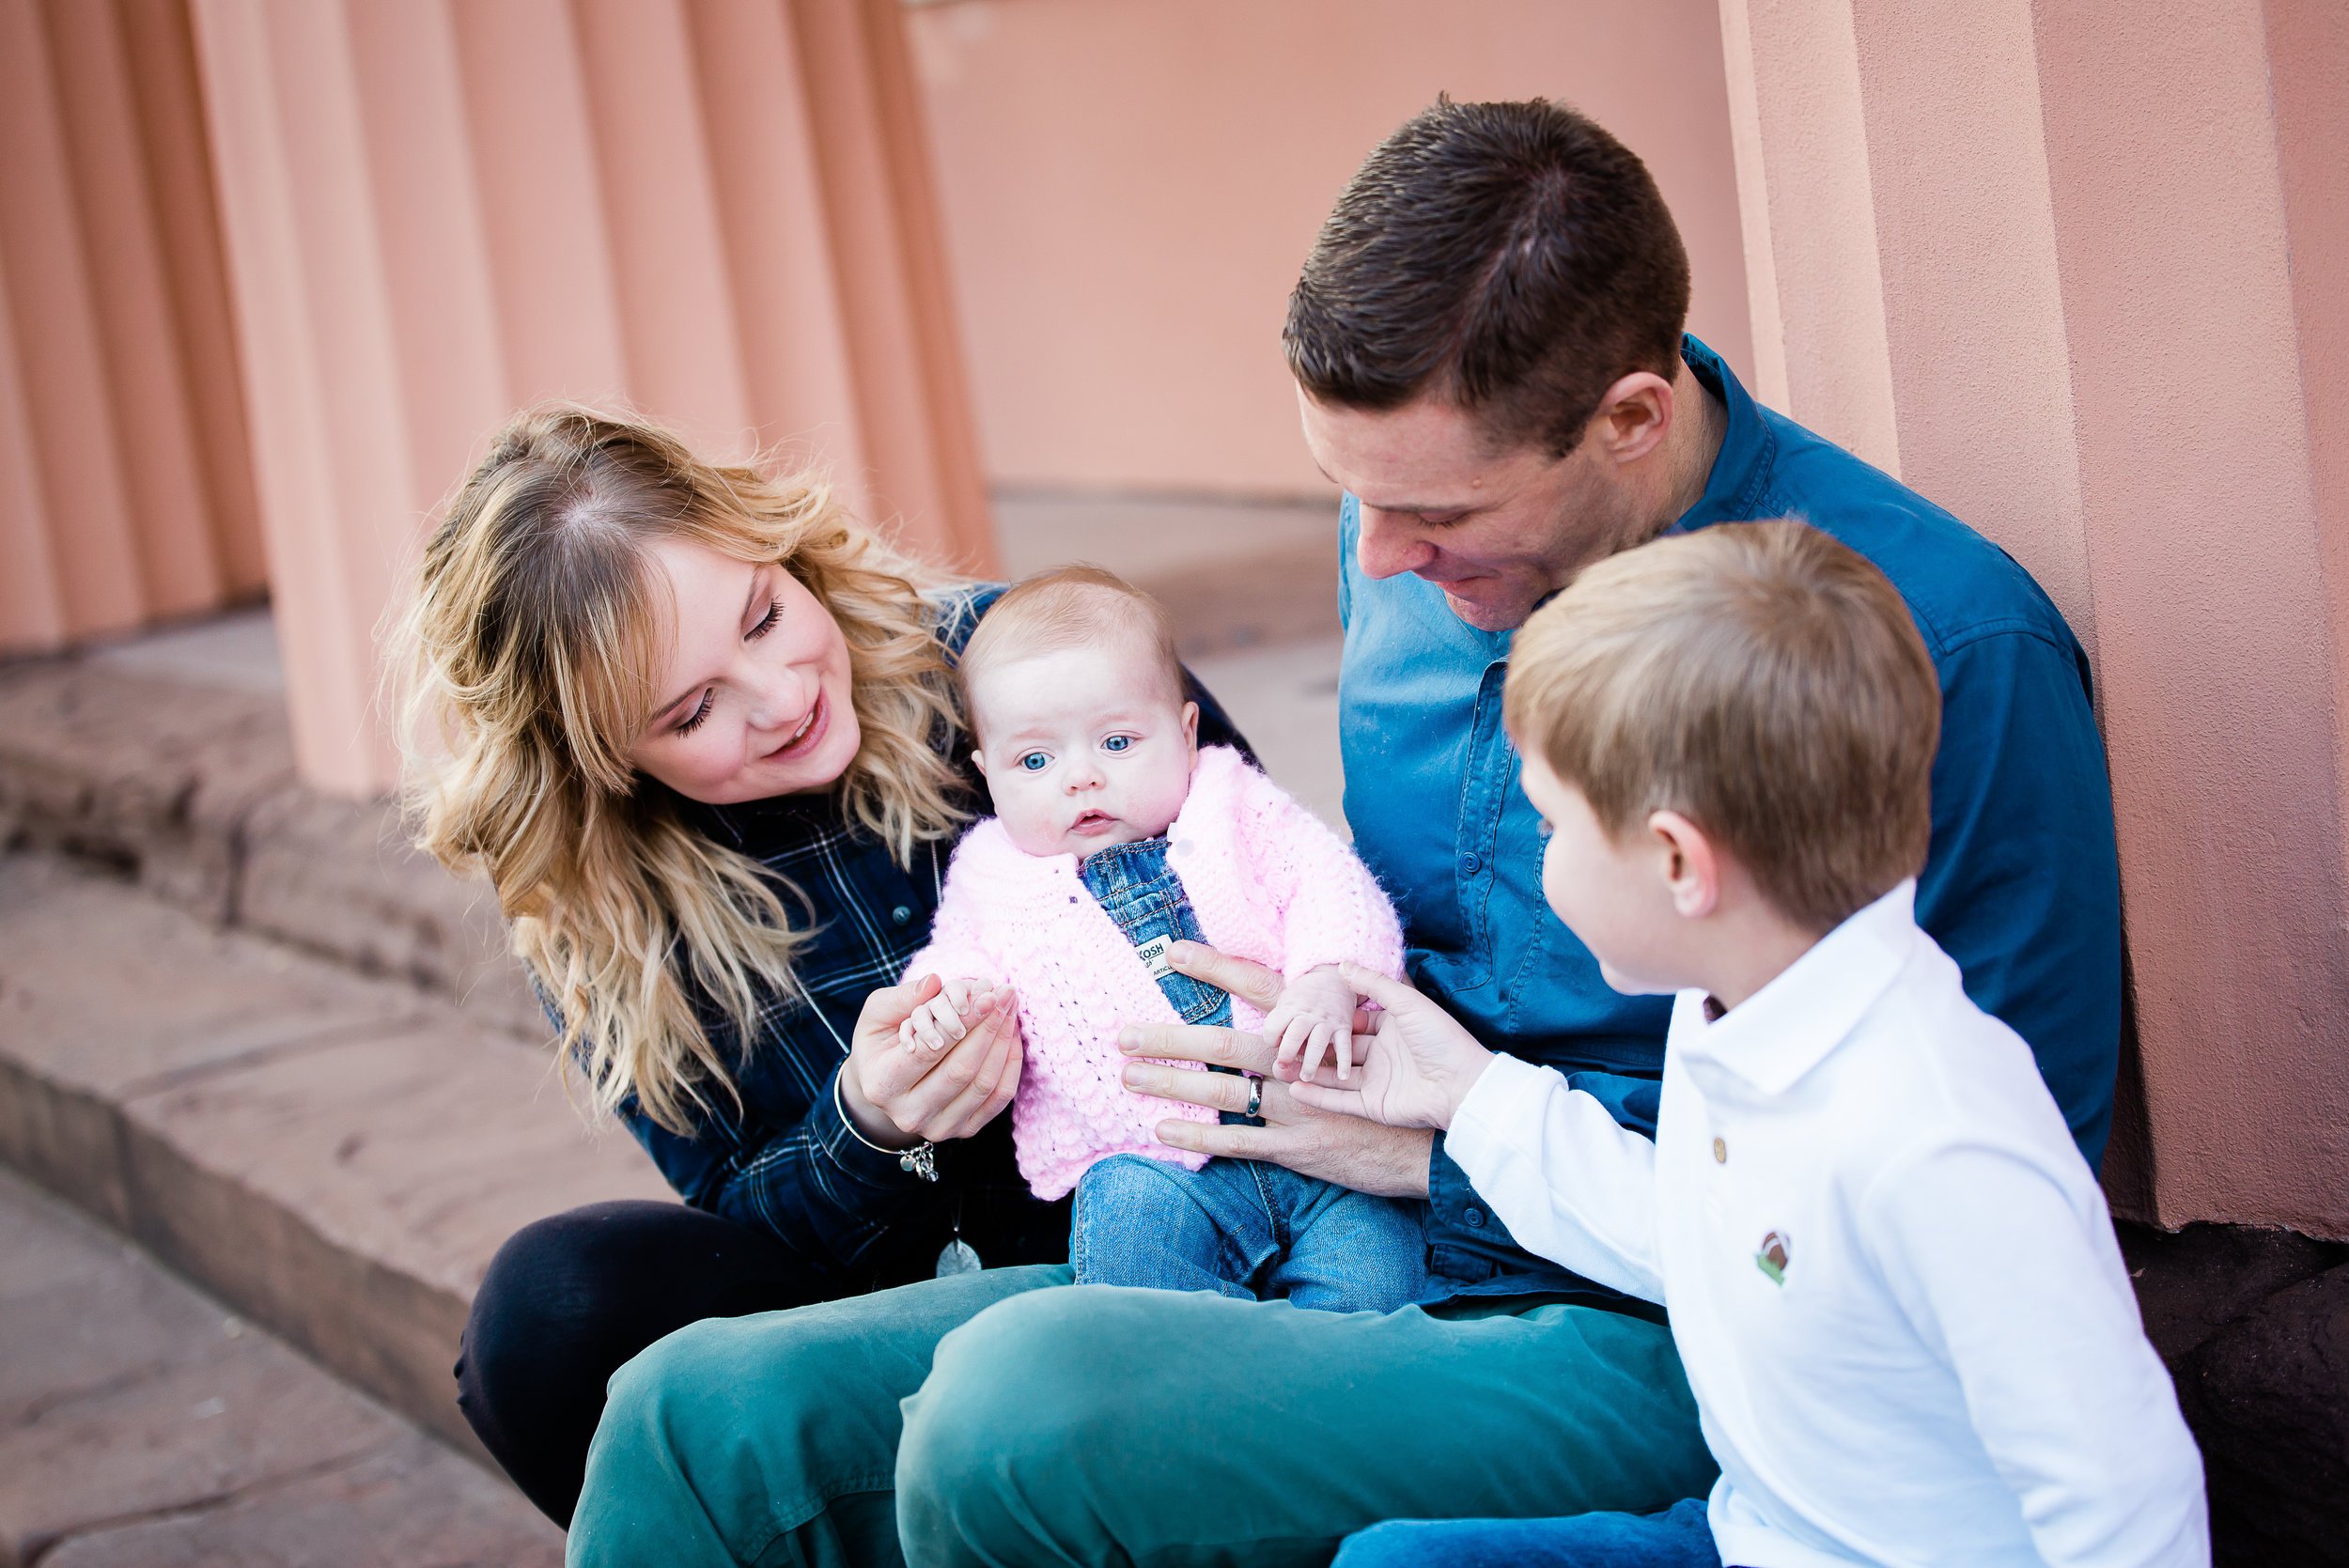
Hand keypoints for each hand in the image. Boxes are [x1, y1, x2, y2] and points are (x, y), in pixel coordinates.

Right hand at [839, 973, 1021, 1147]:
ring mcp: (938, 1127)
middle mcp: (908, 1114)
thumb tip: (934, 982)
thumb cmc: (881, 1044)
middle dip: (989, 1028)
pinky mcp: (964, 1131)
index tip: (988, 995)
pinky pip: (999, 1098)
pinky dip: (1010, 1064)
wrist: (886, 1086)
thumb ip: (901, 998)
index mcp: (882, 1084)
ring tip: (1010, 1009)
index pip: (930, 1051)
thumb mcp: (876, 1015)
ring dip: (1003, 1042)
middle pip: (961, 1070)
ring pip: (984, 1085)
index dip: (964, 1021)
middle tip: (1006, 995)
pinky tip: (1011, 1035)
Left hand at [1116, 942, 1433, 1197]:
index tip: (1171, 952)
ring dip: (1173, 1083)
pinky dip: (1199, 1137)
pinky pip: (1238, 1141)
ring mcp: (1296, 1106)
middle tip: (1125, 1035)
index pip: (1257, 986)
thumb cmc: (1398, 1082)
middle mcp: (1299, 1063)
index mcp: (1314, 1028)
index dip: (1214, 967)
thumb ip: (1337, 1007)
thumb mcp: (1370, 1035)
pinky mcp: (1295, 1145)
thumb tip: (1335, 965)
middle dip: (1171, 1038)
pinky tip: (1163, 1130)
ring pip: (1224, 1091)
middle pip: (1225, 1042)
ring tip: (1130, 1077)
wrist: (1424, 1143)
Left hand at [1262, 965, 1361, 1081]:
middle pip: (1295, 1033)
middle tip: (1283, 1066)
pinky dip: (1344, 1061)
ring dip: (1311, 1062)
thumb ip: (1280, 1022)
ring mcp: (1327, 1021)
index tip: (1274, 1043)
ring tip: (1306, 1077)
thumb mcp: (1286, 1001)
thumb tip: (1276, 1048)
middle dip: (1287, 1052)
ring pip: (1318, 1042)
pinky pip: (1344, 1045)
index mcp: (1291, 1007)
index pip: (1274, 1025)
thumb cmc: (1303, 997)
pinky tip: (1342, 1076)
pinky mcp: (1344, 1026)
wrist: (1333, 979)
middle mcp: (1309, 1014)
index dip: (1270, 1037)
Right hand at [1288, 962, 1493, 1131]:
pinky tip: (1295, 1088)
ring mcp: (1378, 1083)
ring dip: (1310, 1072)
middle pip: (1341, 1051)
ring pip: (1336, 1077)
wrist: (1463, 1084)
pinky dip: (1319, 1096)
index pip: (1355, 1024)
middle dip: (1314, 1047)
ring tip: (1280, 1066)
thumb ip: (1375, 984)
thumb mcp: (1407, 1003)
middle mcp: (1383, 1056)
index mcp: (1393, 1030)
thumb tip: (1344, 964)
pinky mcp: (1375, 1106)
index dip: (1332, 1019)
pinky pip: (1341, 1101)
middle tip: (1285, 1042)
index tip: (1304, 1012)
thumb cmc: (1441, 1038)